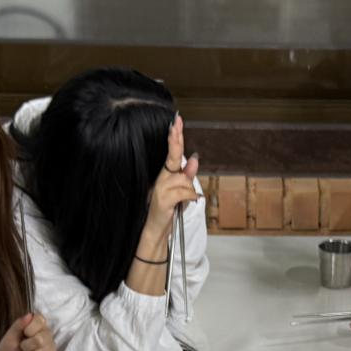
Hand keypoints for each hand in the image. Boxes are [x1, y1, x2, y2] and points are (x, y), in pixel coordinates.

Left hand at [0, 311, 56, 350]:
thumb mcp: (9, 338)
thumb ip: (18, 326)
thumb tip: (29, 315)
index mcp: (36, 326)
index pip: (40, 320)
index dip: (32, 328)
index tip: (25, 333)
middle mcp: (46, 335)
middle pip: (41, 339)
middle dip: (27, 346)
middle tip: (22, 349)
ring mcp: (51, 348)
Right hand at [145, 115, 200, 231]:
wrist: (155, 230)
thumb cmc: (168, 210)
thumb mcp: (181, 192)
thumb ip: (186, 176)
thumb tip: (194, 160)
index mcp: (165, 174)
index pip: (172, 152)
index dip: (175, 136)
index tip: (177, 121)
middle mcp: (162, 178)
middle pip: (173, 156)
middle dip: (176, 140)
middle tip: (177, 123)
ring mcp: (161, 188)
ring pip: (185, 180)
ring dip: (190, 191)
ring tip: (184, 202)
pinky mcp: (164, 199)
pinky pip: (185, 192)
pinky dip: (190, 198)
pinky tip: (188, 203)